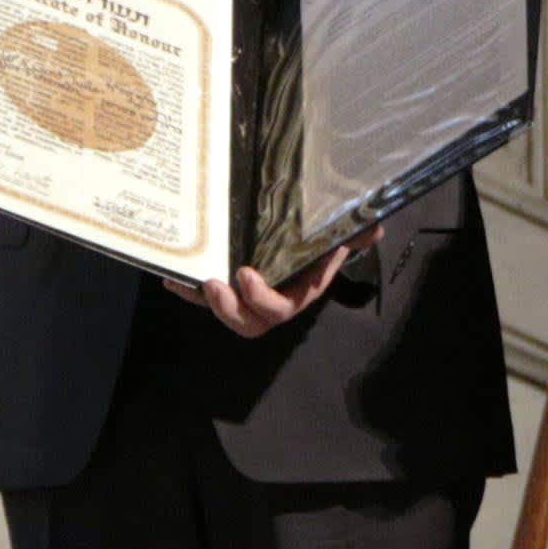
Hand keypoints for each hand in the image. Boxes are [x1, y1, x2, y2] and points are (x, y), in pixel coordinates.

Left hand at [169, 224, 377, 335]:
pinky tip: (172, 278)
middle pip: (252, 321)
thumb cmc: (326, 235)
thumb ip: (357, 233)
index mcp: (301, 291)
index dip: (262, 299)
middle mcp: (275, 298)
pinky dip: (190, 291)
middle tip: (215, 285)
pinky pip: (209, 295)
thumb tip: (375, 227)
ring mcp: (250, 294)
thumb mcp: (341, 232)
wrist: (313, 233)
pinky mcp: (232, 284)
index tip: (245, 274)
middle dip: (230, 310)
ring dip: (209, 303)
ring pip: (230, 312)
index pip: (283, 307)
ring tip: (194, 281)